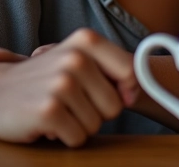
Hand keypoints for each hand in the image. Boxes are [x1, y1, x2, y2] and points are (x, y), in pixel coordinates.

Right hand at [0, 28, 137, 146]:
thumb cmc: (44, 77)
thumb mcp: (76, 58)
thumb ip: (109, 68)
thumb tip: (134, 93)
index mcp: (87, 40)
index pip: (130, 69)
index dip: (128, 88)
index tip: (119, 94)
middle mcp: (76, 58)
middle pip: (115, 104)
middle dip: (97, 111)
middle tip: (73, 103)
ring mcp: (61, 84)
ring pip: (97, 124)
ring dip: (80, 124)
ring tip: (60, 110)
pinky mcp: (48, 111)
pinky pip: (78, 138)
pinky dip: (66, 137)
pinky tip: (50, 123)